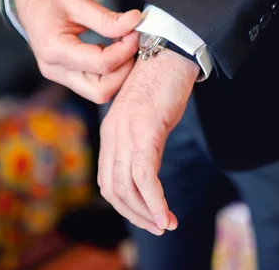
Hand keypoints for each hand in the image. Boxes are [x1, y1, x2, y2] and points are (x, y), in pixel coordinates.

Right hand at [13, 0, 140, 103]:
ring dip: (119, 73)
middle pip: (101, 90)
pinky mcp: (66, 77)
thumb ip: (107, 18)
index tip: (135, 31)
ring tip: (123, 46)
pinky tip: (114, 51)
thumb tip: (134, 23)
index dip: (125, 49)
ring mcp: (60, 76)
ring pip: (99, 92)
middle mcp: (55, 69)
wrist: (28, 3)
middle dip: (124, 70)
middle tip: (132, 44)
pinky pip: (95, 85)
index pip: (101, 63)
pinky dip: (110, 72)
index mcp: (54, 49)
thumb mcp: (78, 1)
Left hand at [98, 49, 199, 234]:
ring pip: (126, 188)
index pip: (108, 179)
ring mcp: (126, 133)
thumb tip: (150, 169)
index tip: (146, 215)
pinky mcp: (144, 131)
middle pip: (113, 190)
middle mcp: (113, 135)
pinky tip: (168, 215)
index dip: (125, 204)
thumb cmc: (163, 83)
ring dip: (146, 213)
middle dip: (135, 214)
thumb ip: (143, 142)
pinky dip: (156, 202)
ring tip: (166, 224)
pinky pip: (145, 178)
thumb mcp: (148, 117)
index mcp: (111, 132)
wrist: (170, 51)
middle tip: (158, 227)